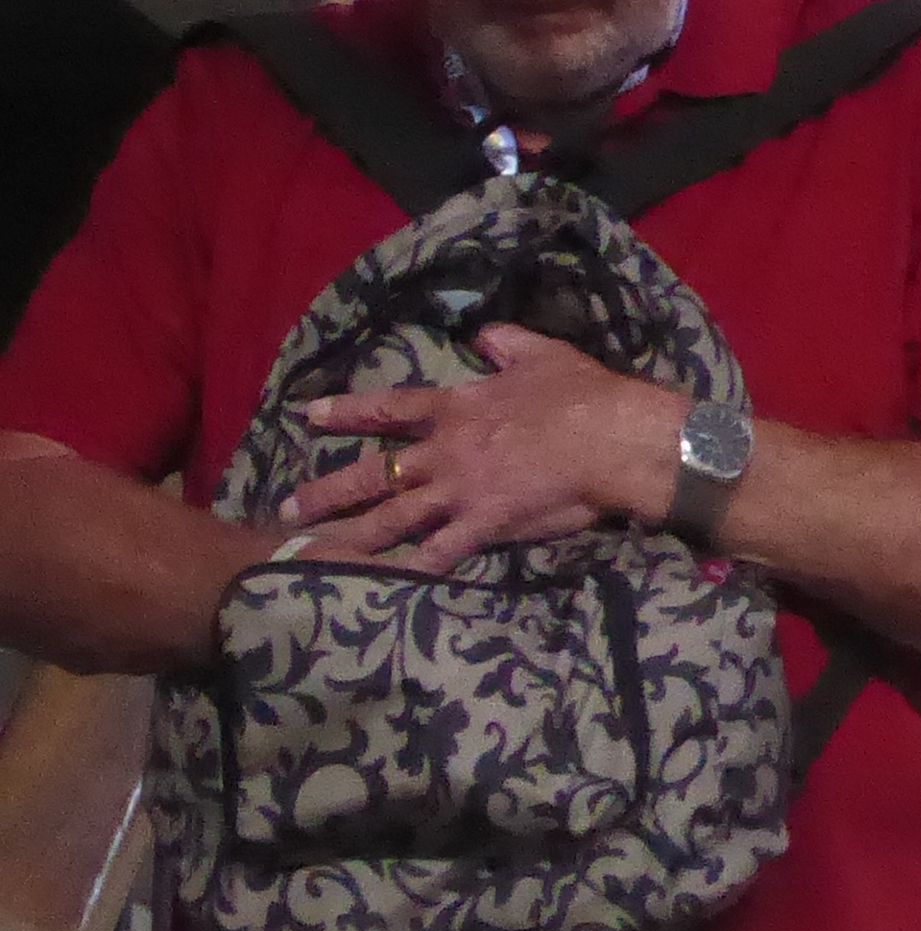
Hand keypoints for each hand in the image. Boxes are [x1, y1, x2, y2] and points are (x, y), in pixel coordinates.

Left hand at [280, 324, 683, 573]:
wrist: (612, 439)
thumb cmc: (581, 395)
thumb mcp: (540, 352)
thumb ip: (504, 342)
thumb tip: (481, 334)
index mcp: (456, 407)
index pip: (389, 408)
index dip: (346, 411)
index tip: (308, 415)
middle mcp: (446, 451)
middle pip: (375, 472)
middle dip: (329, 491)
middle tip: (290, 506)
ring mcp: (461, 491)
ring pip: (392, 516)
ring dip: (350, 534)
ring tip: (311, 550)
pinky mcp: (484, 525)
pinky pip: (440, 553)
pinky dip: (412, 570)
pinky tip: (382, 587)